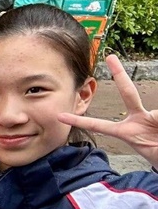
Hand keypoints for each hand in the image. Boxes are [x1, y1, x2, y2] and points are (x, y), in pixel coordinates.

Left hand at [59, 54, 157, 169]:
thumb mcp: (152, 151)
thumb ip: (148, 130)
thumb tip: (154, 114)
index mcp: (126, 132)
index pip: (100, 125)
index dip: (80, 121)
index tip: (60, 115)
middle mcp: (138, 119)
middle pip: (129, 93)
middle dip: (119, 74)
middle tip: (110, 57)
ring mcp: (154, 115)